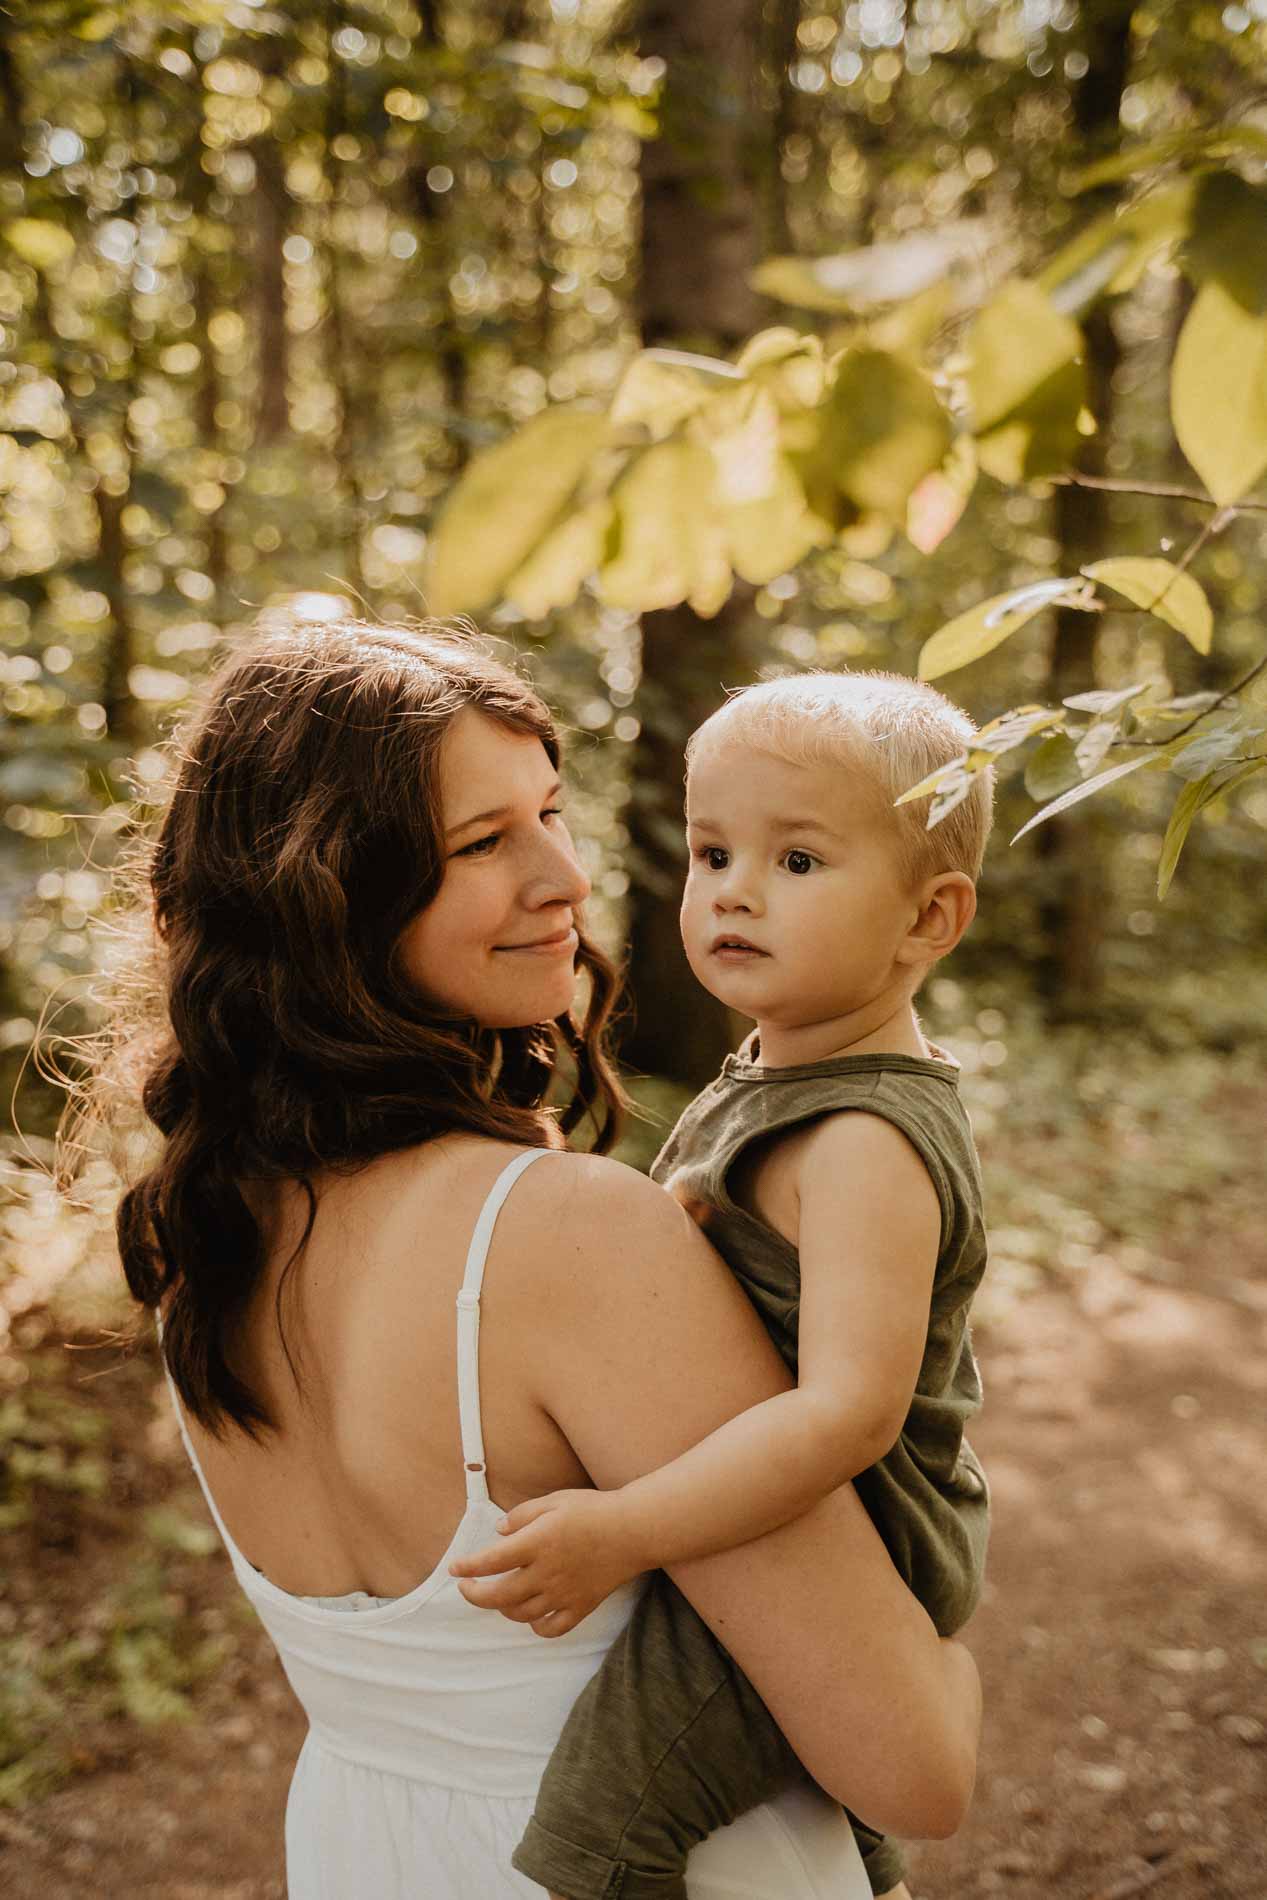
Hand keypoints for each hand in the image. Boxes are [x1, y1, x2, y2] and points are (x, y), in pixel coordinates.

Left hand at [448, 1488, 641, 1637]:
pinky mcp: (581, 1606)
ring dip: (504, 1608)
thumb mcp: (554, 1500)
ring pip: (522, 1614)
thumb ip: (522, 1515)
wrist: (634, 1529)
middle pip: (499, 1596)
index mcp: (537, 1543)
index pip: (491, 1561)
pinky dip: (537, 1627)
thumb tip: (498, 1531)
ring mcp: (564, 1594)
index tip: (455, 1568)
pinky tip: (531, 1616)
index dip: (468, 1567)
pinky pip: (552, 1628)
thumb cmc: (593, 1509)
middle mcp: (546, 1573)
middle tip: (466, 1589)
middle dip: (475, 1596)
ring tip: (499, 1597)